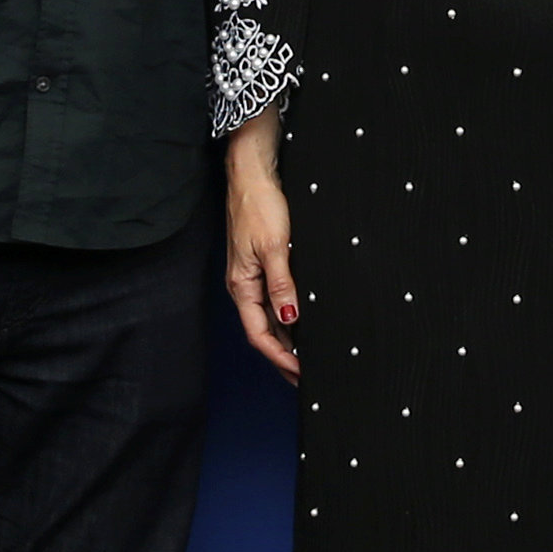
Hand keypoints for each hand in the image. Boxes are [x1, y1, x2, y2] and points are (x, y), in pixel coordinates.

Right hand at [223, 125, 299, 381]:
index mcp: (242, 286)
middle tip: (307, 377)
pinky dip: (291, 316)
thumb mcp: (273, 247)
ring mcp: (255, 276)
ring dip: (289, 339)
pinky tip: (306, 322)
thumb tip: (289, 318)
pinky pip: (277, 299)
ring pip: (271, 318)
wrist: (253, 174)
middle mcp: (246, 286)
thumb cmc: (259, 206)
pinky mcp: (265, 264)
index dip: (280, 358)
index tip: (301, 373)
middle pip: (265, 332)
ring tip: (310, 357)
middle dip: (284, 357)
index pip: (259, 335)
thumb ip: (282, 284)